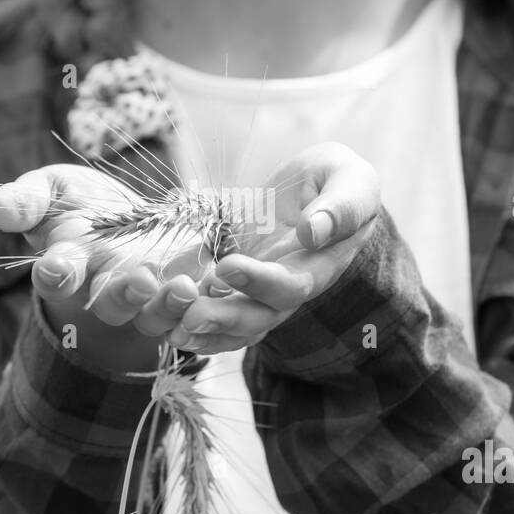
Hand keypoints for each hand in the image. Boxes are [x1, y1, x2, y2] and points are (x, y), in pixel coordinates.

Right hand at [0, 165, 205, 367]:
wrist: (133, 216)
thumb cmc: (80, 203)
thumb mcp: (50, 190)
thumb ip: (25, 201)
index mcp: (68, 267)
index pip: (56, 277)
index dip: (56, 275)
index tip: (57, 268)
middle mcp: (106, 291)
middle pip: (111, 303)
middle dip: (124, 294)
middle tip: (139, 280)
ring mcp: (148, 298)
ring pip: (155, 316)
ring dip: (168, 306)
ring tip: (182, 287)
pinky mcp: (187, 294)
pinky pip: (196, 313)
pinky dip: (206, 307)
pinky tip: (216, 290)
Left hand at [167, 143, 379, 355]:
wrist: (317, 186)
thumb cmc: (340, 181)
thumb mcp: (352, 182)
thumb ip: (341, 207)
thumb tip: (313, 231)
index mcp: (317, 267)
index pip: (292, 287)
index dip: (261, 282)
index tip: (228, 265)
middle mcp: (285, 288)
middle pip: (257, 318)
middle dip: (224, 320)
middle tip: (190, 315)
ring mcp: (256, 290)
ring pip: (231, 326)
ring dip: (202, 332)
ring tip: (171, 330)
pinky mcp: (229, 280)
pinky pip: (209, 309)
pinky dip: (185, 317)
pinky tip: (161, 318)